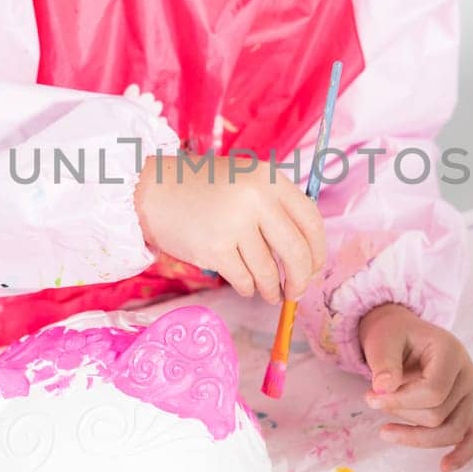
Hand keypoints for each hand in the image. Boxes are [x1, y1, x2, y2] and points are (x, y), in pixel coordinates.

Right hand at [134, 151, 325, 303]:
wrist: (154, 189)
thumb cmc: (204, 190)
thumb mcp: (246, 182)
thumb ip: (276, 208)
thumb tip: (307, 257)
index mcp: (269, 179)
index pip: (311, 220)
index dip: (318, 250)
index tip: (315, 267)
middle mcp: (256, 198)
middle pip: (296, 251)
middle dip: (301, 279)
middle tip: (297, 291)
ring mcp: (234, 223)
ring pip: (269, 271)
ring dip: (271, 288)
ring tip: (269, 292)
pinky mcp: (214, 247)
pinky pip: (244, 279)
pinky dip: (248, 288)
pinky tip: (246, 286)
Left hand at [358, 303, 472, 471]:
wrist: (401, 333)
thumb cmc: (393, 335)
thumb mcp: (383, 340)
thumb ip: (383, 362)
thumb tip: (383, 387)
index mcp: (451, 353)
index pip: (434, 392)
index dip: (401, 401)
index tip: (371, 397)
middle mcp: (466, 375)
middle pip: (439, 414)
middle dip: (402, 413)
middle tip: (372, 400)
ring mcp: (468, 394)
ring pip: (452, 430)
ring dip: (416, 435)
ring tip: (385, 431)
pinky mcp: (463, 409)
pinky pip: (472, 437)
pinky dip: (461, 454)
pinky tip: (444, 467)